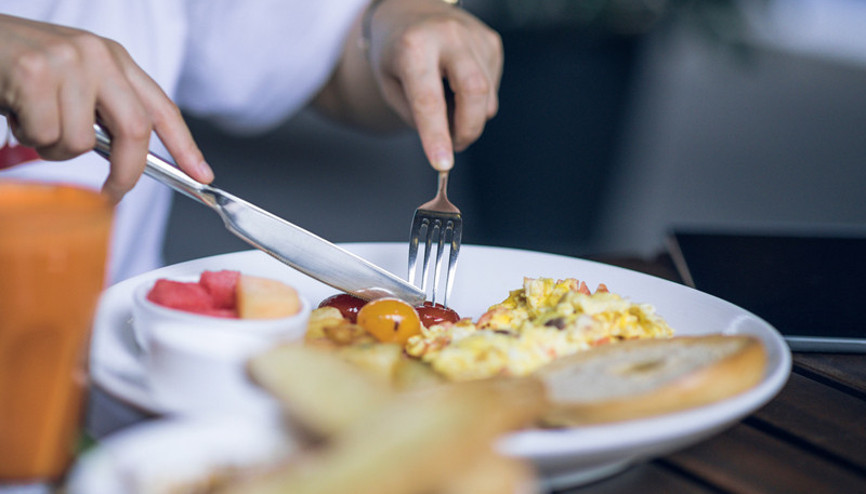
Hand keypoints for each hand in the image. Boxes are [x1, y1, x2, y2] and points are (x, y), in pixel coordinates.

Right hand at [0, 14, 211, 201]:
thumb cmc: (18, 67)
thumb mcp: (73, 81)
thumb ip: (103, 111)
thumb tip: (129, 159)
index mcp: (114, 58)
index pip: (162, 108)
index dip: (185, 146)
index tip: (202, 175)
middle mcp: (98, 55)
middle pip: (135, 130)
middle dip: (126, 172)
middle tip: (112, 194)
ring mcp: (68, 61)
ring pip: (81, 142)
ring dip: (53, 147)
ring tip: (33, 119)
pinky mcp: (36, 73)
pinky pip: (47, 135)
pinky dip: (29, 136)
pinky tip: (16, 110)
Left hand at [366, 0, 501, 170]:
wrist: (409, 12)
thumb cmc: (396, 55)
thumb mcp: (390, 86)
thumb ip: (417, 116)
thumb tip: (450, 143)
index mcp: (414, 46)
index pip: (429, 99)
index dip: (436, 136)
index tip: (443, 164)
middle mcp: (448, 35)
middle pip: (474, 92)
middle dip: (468, 129)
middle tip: (454, 146)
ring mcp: (475, 36)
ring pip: (487, 96)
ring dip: (470, 116)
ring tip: (447, 107)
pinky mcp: (491, 42)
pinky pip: (493, 87)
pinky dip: (477, 100)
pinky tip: (457, 85)